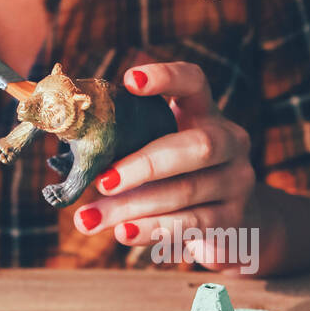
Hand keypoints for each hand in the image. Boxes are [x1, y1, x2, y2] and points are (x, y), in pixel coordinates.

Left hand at [71, 60, 267, 270]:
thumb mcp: (159, 152)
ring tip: (89, 219)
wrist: (230, 222)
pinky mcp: (232, 219)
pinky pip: (189, 224)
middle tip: (102, 181)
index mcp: (204, 113)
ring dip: (131, 207)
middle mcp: (229, 143)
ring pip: (185, 192)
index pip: (194, 82)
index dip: (166, 77)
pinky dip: (151, 229)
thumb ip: (129, 145)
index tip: (129, 80)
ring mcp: (236, 182)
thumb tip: (73, 156)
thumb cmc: (177, 176)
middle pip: (197, 146)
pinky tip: (122, 233)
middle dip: (144, 165)